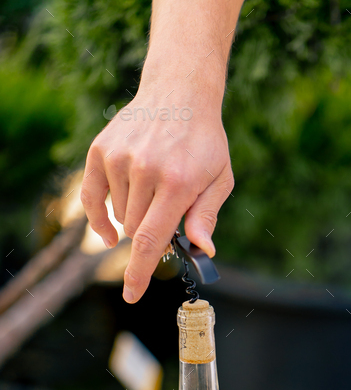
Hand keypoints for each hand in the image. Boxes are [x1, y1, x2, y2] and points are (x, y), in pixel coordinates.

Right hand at [80, 87, 233, 302]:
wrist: (179, 93)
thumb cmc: (204, 143)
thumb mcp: (220, 179)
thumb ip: (206, 216)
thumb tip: (203, 250)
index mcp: (177, 184)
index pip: (151, 240)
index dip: (139, 273)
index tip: (131, 296)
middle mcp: (145, 171)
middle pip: (136, 232)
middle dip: (151, 233)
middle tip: (168, 211)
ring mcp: (119, 159)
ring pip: (119, 217)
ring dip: (134, 217)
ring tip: (154, 189)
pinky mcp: (100, 151)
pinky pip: (92, 199)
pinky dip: (100, 218)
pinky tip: (111, 231)